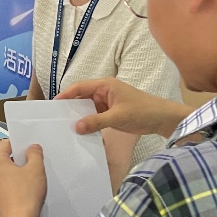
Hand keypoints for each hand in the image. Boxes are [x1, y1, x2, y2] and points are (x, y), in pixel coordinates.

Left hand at [0, 140, 45, 216]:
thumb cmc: (25, 195)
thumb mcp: (36, 168)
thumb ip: (35, 154)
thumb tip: (32, 148)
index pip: (4, 145)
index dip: (18, 144)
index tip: (27, 148)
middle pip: (3, 160)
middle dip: (17, 160)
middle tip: (31, 164)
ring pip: (3, 175)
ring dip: (14, 175)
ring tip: (28, 180)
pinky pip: (3, 189)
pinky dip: (11, 188)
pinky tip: (23, 192)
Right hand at [56, 78, 191, 137]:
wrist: (163, 119)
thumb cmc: (143, 112)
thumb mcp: (118, 117)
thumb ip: (96, 122)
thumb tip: (76, 127)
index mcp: (105, 85)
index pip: (79, 87)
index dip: (65, 95)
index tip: (53, 105)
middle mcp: (104, 91)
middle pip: (81, 97)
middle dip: (70, 107)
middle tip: (56, 119)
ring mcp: (107, 102)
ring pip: (87, 107)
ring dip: (79, 116)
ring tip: (65, 126)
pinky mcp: (111, 112)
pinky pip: (95, 115)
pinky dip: (88, 122)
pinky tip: (81, 131)